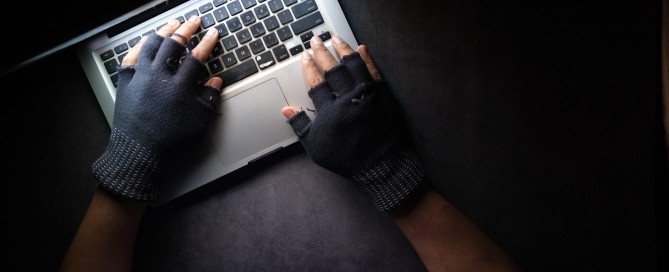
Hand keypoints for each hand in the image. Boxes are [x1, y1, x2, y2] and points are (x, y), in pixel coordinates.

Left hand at [92, 16, 221, 200]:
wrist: (139, 151)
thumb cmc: (170, 140)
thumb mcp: (198, 122)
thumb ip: (209, 99)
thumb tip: (216, 81)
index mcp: (179, 86)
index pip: (196, 57)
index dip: (207, 43)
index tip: (213, 33)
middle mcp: (158, 77)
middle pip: (174, 44)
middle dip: (187, 30)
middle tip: (194, 21)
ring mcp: (140, 77)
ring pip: (152, 45)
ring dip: (164, 32)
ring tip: (172, 25)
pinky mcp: (126, 81)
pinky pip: (132, 56)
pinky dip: (140, 45)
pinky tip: (147, 40)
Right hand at [281, 35, 424, 212]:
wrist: (380, 165)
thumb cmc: (346, 158)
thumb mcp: (316, 146)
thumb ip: (300, 126)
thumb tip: (285, 110)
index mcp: (329, 110)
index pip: (316, 82)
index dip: (309, 67)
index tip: (304, 56)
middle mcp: (348, 99)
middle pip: (333, 70)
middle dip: (322, 53)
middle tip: (315, 40)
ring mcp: (368, 95)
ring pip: (353, 66)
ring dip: (343, 50)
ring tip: (336, 38)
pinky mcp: (384, 96)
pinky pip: (375, 72)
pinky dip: (368, 59)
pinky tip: (362, 48)